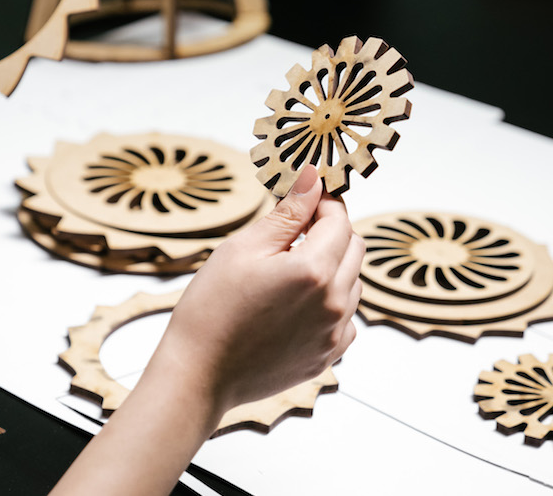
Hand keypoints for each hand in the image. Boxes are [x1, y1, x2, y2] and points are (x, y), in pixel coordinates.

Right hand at [151, 164, 364, 414]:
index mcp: (314, 271)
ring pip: (352, 283)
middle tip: (294, 232)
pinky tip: (293, 305)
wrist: (198, 374)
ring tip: (287, 273)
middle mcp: (335, 304)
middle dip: (331, 232)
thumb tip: (312, 178)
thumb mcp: (244, 248)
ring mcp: (334, 334)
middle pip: (354, 249)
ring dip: (331, 268)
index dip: (324, 203)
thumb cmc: (211, 309)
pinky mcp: (327, 356)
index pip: (339, 219)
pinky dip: (329, 304)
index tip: (306, 198)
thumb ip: (287, 212)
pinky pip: (345, 319)